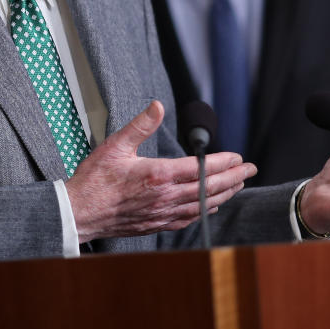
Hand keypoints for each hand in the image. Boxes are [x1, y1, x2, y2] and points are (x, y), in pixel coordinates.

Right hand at [65, 100, 256, 243]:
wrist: (79, 212)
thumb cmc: (94, 179)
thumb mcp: (115, 145)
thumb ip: (140, 125)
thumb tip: (157, 105)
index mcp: (157, 175)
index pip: (200, 168)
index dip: (223, 162)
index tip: (238, 156)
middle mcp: (165, 197)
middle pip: (208, 187)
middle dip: (233, 177)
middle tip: (250, 169)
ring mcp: (162, 213)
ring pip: (203, 204)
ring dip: (224, 194)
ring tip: (239, 185)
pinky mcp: (157, 223)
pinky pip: (189, 218)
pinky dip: (205, 210)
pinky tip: (212, 206)